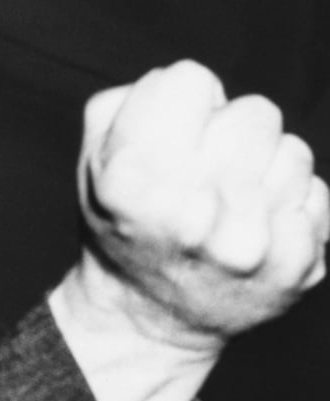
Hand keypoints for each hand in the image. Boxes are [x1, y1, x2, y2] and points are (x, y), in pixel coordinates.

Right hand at [78, 59, 327, 352]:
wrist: (149, 320)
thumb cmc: (126, 228)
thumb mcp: (92, 167)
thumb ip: (126, 103)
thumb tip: (199, 89)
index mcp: (129, 184)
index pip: (188, 79)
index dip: (178, 106)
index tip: (166, 146)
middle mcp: (188, 218)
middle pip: (254, 111)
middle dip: (230, 136)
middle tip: (204, 180)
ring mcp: (247, 248)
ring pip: (293, 152)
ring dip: (265, 173)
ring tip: (229, 209)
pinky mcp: (294, 269)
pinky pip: (317, 197)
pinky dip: (289, 211)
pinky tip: (255, 235)